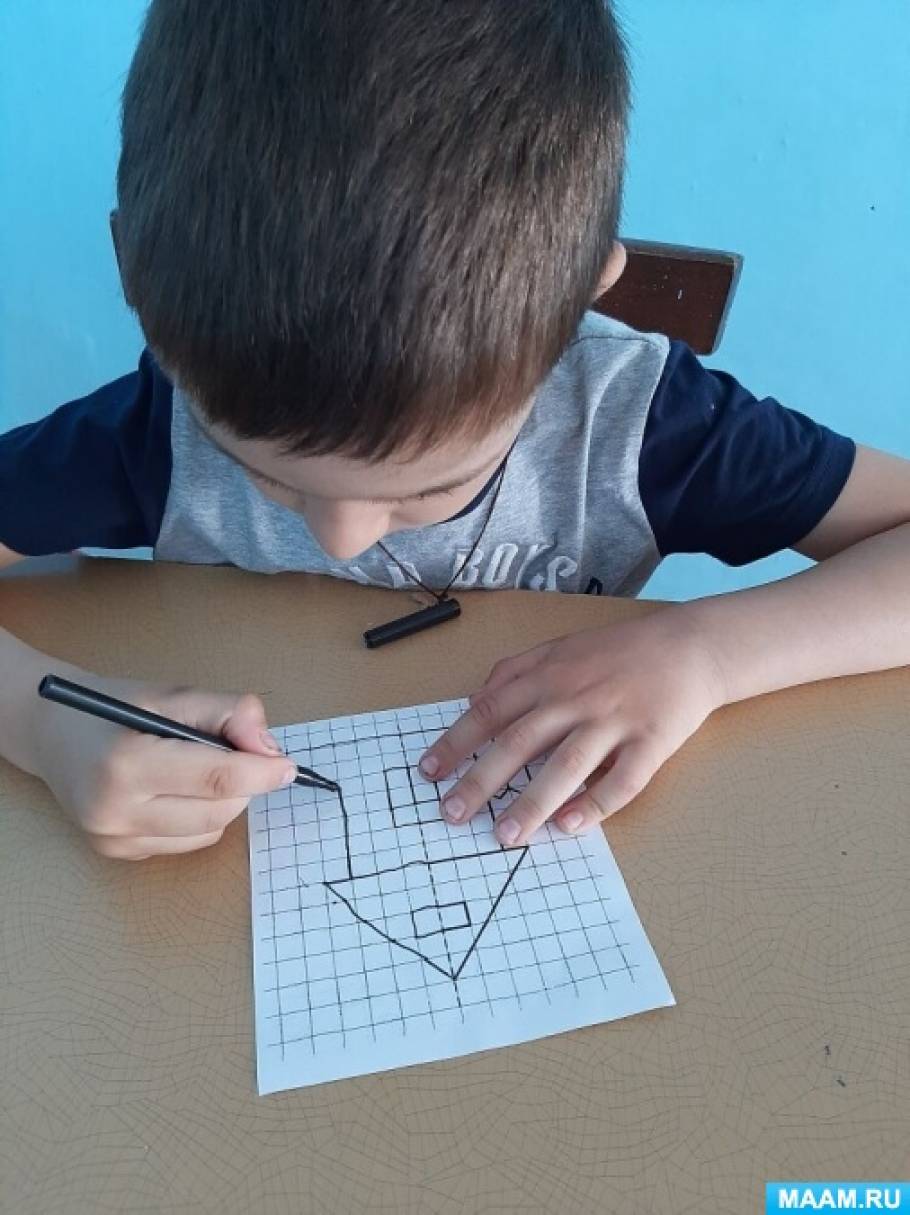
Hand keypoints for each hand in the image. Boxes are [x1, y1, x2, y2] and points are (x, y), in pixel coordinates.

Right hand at [33, 669, 296, 859]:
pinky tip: (176, 791)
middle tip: (235, 754)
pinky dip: (199, 817)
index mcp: (127, 762)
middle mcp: (116, 810)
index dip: (262, 773)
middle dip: (243, 783)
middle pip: (219, 810)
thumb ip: (227, 712)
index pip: (216, 778)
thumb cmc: (114, 709)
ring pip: (209, 831)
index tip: (288, 767)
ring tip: (198, 769)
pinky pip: (188, 842)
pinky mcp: (119, 854)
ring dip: (223, 802)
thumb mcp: (171, 694)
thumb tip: (270, 749)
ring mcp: (115, 839)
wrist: (50, 733)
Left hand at [419, 610, 725, 845]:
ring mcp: (614, 720)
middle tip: (452, 814)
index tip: (429, 772)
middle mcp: (576, 697)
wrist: (690, 646)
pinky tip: (570, 827)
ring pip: (567, 764)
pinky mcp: (651, 741)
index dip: (458, 741)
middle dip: (482, 780)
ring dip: (533, 802)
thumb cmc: (620, 651)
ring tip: (506, 834)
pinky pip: (622, 779)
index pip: (492, 710)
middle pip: (520, 741)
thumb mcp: (560, 647)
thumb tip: (475, 700)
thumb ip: (515, 671)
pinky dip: (596, 805)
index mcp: (550, 675)